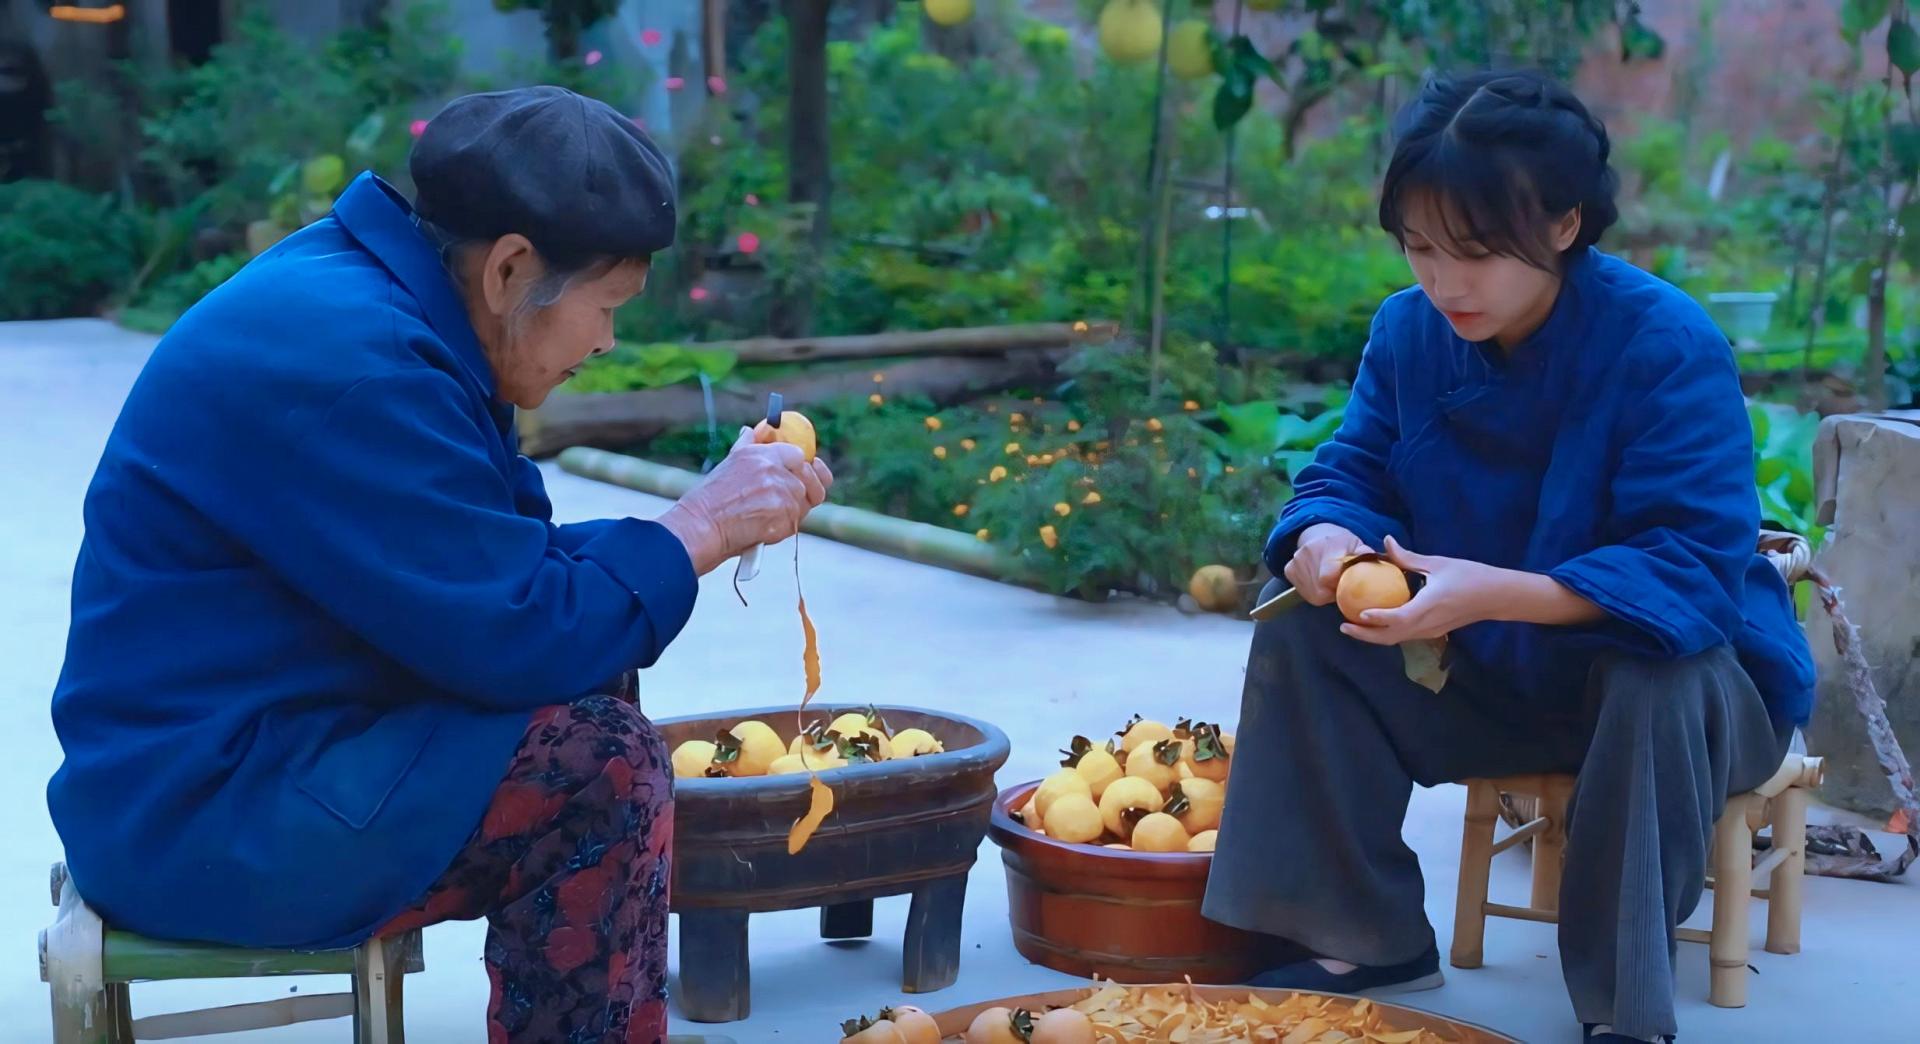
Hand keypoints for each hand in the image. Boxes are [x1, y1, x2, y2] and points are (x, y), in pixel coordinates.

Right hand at [660, 428, 833, 574]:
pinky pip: (795, 522)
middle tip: (792, 500)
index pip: (800, 455)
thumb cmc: (710, 498)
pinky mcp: (784, 518)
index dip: (805, 466)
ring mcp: (781, 495)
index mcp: (763, 454)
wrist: (701, 526)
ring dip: (791, 511)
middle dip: (806, 490)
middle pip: (809, 479)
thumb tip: (750, 431)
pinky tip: (763, 526)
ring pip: (803, 503)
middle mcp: (774, 471)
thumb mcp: (729, 463)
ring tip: (767, 515)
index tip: (804, 473)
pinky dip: (783, 527)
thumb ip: (747, 446)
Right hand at [1284, 523, 1369, 605]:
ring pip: (1313, 594)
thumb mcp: (1357, 546)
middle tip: (1341, 582)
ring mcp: (1295, 562)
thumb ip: (1364, 555)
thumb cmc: (1342, 544)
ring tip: (1331, 581)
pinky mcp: (1288, 571)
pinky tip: (1320, 581)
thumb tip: (1372, 562)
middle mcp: (1307, 553)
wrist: (1317, 534)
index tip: (1347, 582)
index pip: (1328, 576)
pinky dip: (1314, 591)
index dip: (1340, 585)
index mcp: (1327, 545)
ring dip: (1325, 593)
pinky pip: (1305, 592)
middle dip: (1334, 591)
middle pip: (1321, 590)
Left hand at [1340, 536, 1507, 644]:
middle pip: (1391, 637)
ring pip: (1397, 639)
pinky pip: (1405, 636)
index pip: (1399, 618)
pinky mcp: (1434, 632)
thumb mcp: (1438, 563)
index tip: (1359, 613)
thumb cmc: (1470, 576)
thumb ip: (1408, 557)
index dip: (1378, 618)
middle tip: (1344, 626)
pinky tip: (1377, 623)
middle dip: (1366, 635)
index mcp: (1429, 605)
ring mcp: (1431, 631)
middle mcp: (1428, 624)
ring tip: (1354, 627)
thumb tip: (1385, 541)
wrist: (1497, 596)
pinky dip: (1388, 633)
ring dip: (1375, 636)